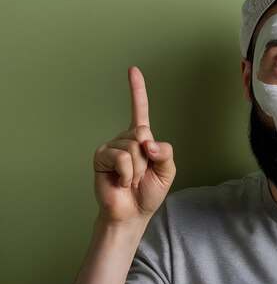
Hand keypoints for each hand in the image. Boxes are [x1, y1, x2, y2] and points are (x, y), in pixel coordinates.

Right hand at [93, 67, 175, 222]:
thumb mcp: (167, 171)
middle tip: (142, 173)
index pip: (139, 110)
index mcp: (142, 139)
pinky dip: (127, 174)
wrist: (132, 213)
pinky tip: (121, 181)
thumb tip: (148, 141)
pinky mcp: (101, 156)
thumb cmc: (148, 192)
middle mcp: (126, 138)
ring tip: (131, 179)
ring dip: (138, 169)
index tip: (133, 69)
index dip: (137, 90)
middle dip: (148, 157)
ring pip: (133, 147)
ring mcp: (112, 146)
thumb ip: (165, 152)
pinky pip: (122, 158)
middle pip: (142, 133)